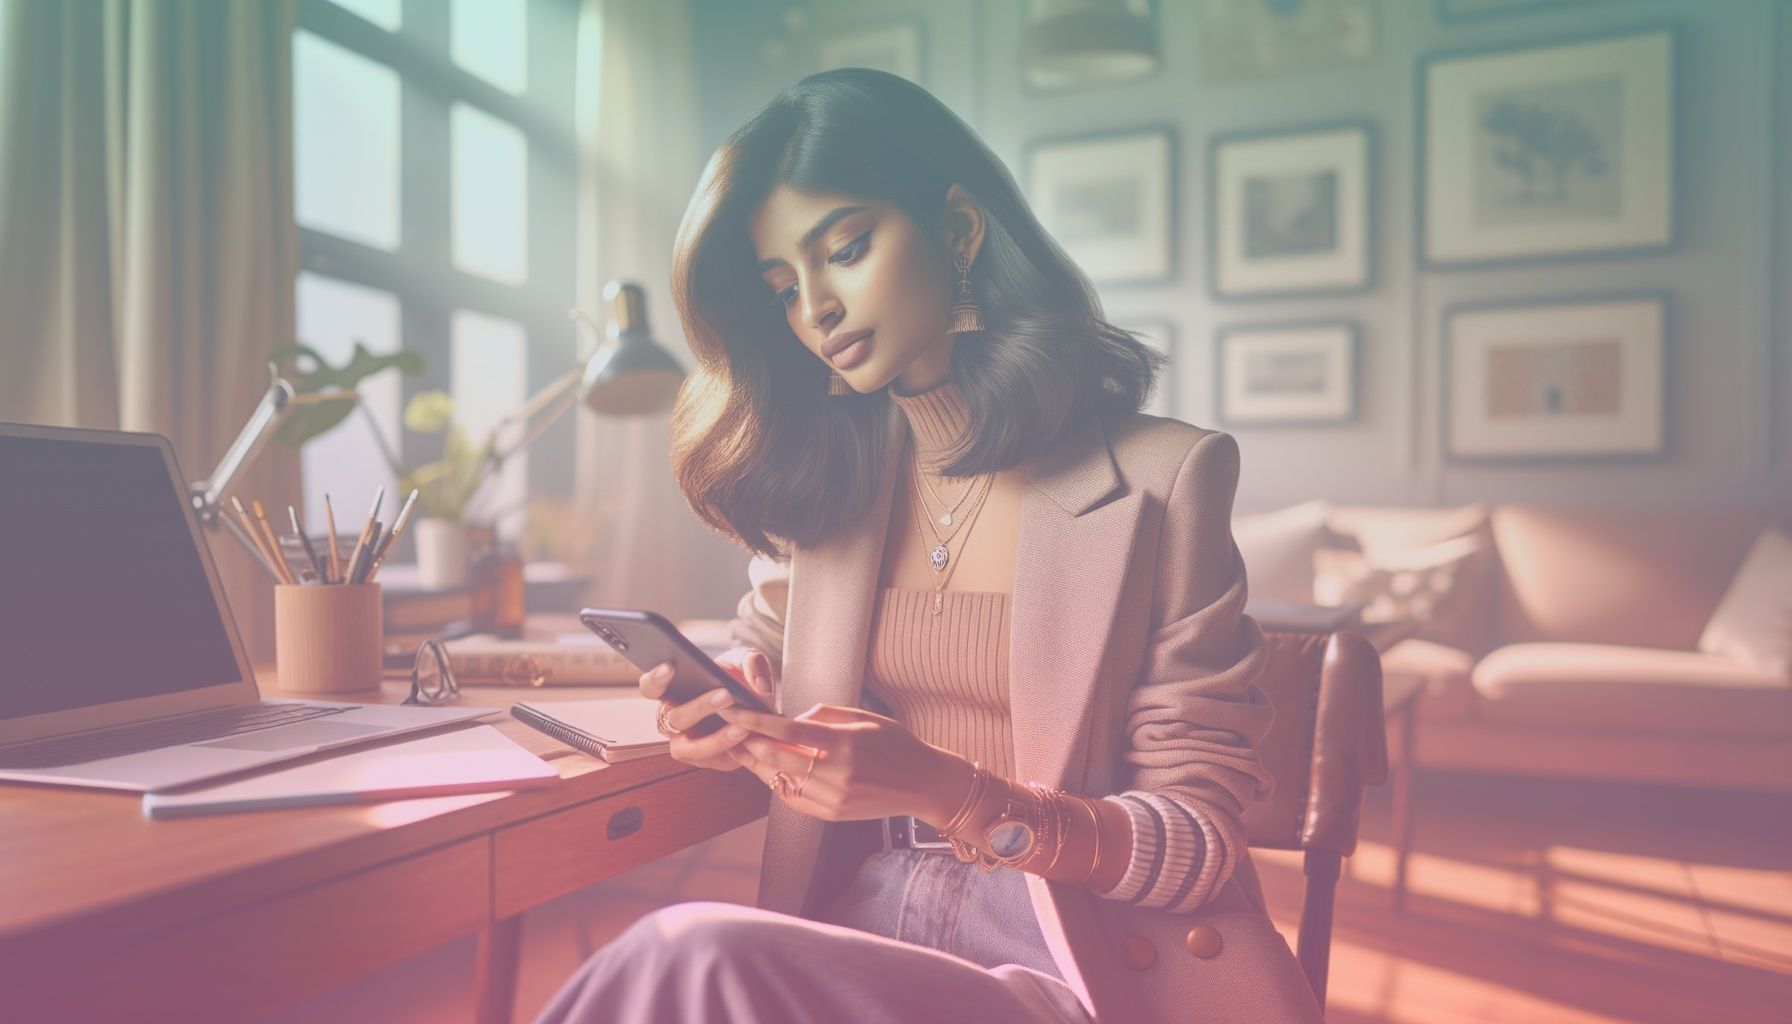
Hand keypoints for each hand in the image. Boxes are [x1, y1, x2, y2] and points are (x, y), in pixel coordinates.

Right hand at [638, 645, 775, 772]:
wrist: (756, 710)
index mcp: (672, 692)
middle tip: (726, 695)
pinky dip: (731, 751)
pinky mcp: (707, 760)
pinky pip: (714, 760)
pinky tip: (749, 740)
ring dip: (716, 739)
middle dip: (700, 707)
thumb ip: (752, 662)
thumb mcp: (746, 662)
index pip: (651, 687)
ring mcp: (687, 743)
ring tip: (742, 728)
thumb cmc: (739, 680)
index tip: (670, 667)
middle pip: (676, 718)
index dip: (655, 679)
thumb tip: (758, 684)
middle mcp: (674, 720)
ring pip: (692, 748)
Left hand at [717, 702, 966, 822]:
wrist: (924, 783)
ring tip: (742, 748)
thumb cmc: (897, 745)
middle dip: (748, 742)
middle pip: (777, 758)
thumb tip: (791, 719)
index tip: (733, 711)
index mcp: (845, 745)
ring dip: (758, 765)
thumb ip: (824, 715)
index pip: (788, 732)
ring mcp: (834, 799)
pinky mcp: (833, 815)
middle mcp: (837, 775)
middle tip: (728, 728)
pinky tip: (770, 770)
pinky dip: (778, 784)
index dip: (755, 722)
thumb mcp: (865, 718)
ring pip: (781, 781)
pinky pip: (793, 799)